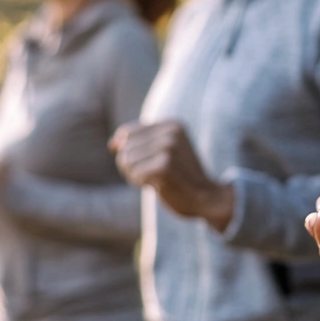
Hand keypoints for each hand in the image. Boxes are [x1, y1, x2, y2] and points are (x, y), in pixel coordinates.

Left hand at [110, 121, 233, 230]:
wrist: (207, 196)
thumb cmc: (181, 175)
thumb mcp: (163, 151)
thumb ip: (138, 142)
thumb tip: (112, 145)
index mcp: (172, 124)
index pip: (126, 134)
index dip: (128, 152)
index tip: (149, 162)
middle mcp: (171, 132)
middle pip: (124, 148)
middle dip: (132, 165)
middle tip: (154, 173)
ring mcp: (169, 148)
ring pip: (126, 160)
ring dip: (136, 175)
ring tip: (157, 178)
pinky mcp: (165, 166)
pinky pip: (134, 174)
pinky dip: (141, 183)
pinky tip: (158, 185)